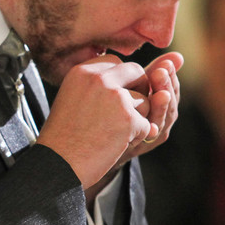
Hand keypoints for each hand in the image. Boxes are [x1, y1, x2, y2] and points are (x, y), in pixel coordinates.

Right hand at [37, 53, 183, 190]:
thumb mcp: (74, 98)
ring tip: (106, 134)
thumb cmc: (65, 136)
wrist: (57, 165)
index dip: (118, 82)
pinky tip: (112, 145)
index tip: (106, 101)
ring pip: (144, 101)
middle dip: (133, 95)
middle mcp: (99, 78)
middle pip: (136, 74)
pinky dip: (134, 138)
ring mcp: (115, 97)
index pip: (116, 63)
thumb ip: (101, 82)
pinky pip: (146, 124)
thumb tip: (167, 60)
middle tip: (112, 117)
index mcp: (82, 71)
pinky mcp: (128, 118)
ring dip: (134, 120)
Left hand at [118, 52, 183, 162]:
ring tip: (161, 94)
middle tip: (161, 73)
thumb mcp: (135, 88)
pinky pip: (149, 137)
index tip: (166, 63)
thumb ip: (153, 73)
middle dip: (166, 87)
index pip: (171, 88)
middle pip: (170, 103)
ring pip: (163, 120)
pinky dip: (150, 129)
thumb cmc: (118, 108)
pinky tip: (149, 123)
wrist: (99, 141)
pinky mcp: (140, 145)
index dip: (171, 76)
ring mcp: (152, 135)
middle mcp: (161, 120)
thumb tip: (178, 55)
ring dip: (161, 107)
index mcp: (161, 105)